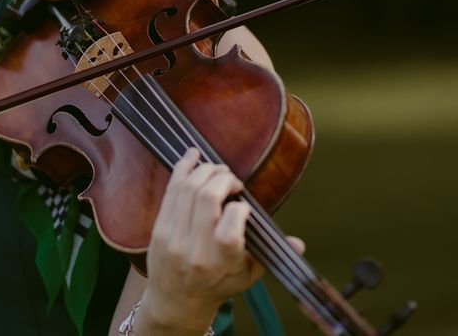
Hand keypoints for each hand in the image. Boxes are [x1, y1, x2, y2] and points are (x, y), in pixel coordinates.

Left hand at [143, 148, 263, 330]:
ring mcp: (174, 237)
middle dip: (223, 178)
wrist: (177, 301)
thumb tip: (298, 244)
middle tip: (232, 180)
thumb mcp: (247, 276)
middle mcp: (196, 248)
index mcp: (222, 260)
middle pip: (208, 196)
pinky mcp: (159, 228)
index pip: (233, 220)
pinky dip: (182, 168)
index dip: (241, 204)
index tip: (243, 204)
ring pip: (188, 188)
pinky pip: (170, 190)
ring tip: (218, 170)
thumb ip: (269, 255)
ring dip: (205, 170)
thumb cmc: (217, 285)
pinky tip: (193, 155)